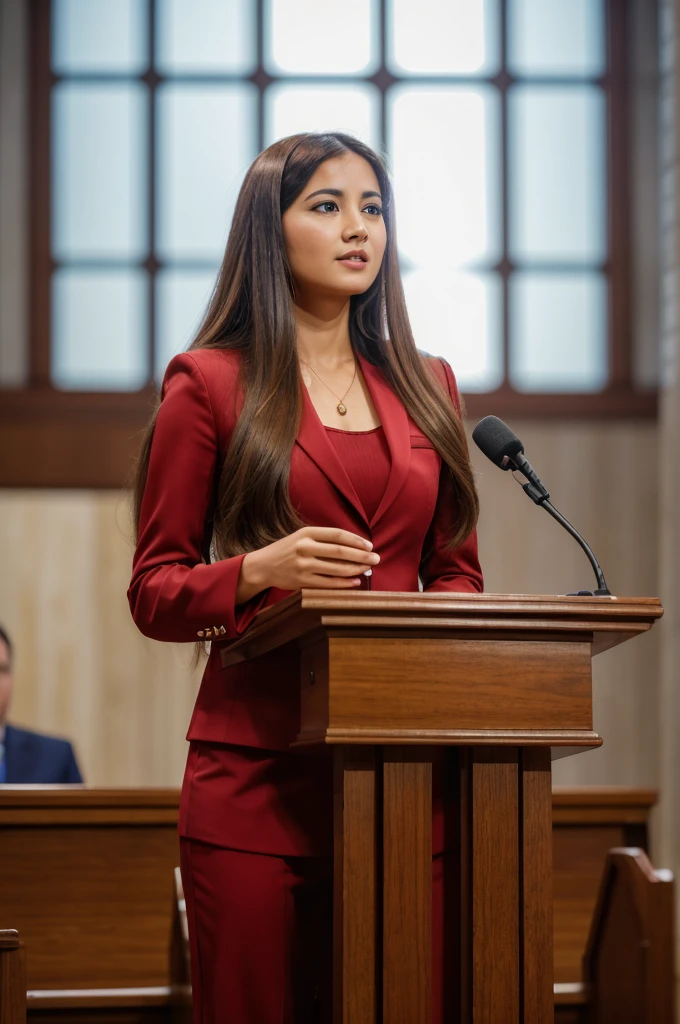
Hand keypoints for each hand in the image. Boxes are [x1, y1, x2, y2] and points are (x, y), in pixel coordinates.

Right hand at [236, 526, 379, 601]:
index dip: (356, 540)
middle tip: (376, 558)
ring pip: (336, 568)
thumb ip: (323, 539)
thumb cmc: (288, 550)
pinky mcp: (302, 581)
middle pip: (340, 551)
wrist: (263, 566)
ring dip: (355, 569)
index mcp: (306, 533)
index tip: (369, 545)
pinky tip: (355, 582)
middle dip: (361, 555)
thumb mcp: (302, 537)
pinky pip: (328, 583)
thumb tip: (354, 546)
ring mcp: (303, 565)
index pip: (337, 535)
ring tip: (368, 569)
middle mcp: (304, 547)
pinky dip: (344, 583)